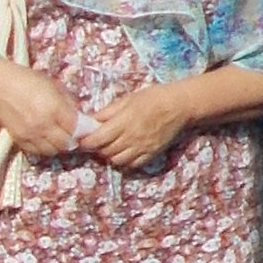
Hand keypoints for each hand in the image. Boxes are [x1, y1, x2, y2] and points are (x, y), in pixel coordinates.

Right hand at [0, 66, 83, 156]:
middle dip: (73, 140)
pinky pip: (36, 152)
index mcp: (55, 109)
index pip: (77, 129)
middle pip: (66, 144)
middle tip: (73, 134)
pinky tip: (45, 140)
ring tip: (59, 138)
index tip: (84, 128)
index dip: (83, 130)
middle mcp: (44, 125)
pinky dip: (44, 149)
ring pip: (52, 151)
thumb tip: (80, 117)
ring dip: (59, 146)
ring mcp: (30, 135)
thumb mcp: (55, 86)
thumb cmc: (29, 81)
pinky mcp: (19, 140)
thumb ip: (69, 103)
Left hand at [82, 80, 201, 169]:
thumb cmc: (153, 98)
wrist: (180, 106)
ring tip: (110, 147)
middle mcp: (132, 138)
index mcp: (123, 122)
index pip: (97, 139)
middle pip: (105, 152)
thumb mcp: (128, 99)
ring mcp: (142, 148)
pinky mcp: (152, 154)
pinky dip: (125, 161)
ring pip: (117, 161)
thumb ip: (108, 112)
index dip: (86, 142)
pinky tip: (124, 152)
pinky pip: (133, 165)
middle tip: (95, 142)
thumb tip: (89, 121)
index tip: (82, 139)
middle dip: (97, 148)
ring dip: (110, 155)